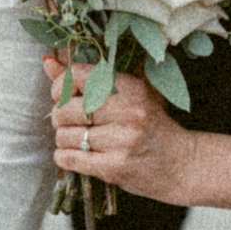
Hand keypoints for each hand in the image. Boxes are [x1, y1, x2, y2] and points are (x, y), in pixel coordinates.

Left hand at [44, 55, 198, 202]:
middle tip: (72, 122)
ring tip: (80, 140)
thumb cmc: (151, 124)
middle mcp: (127, 112)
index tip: (64, 96)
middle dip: (60, 117)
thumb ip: (87, 76)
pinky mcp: (115, 167)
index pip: (76, 76)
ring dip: (64, 140)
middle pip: (64, 109)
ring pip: (64, 136)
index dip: (60, 86)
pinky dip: (64, 157)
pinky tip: (77, 155)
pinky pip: (69, 158)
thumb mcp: (129, 93)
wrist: (181, 164)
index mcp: (130, 87)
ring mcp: (121, 141)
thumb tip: (48, 62)